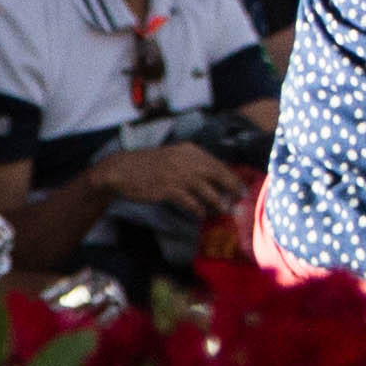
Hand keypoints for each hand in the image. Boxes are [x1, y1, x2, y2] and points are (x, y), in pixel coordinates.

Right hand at [94, 142, 250, 212]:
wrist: (122, 170)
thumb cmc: (149, 166)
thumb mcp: (174, 158)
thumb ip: (193, 165)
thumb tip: (215, 180)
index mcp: (190, 151)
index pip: (218, 164)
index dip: (231, 177)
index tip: (242, 187)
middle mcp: (188, 160)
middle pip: (218, 175)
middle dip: (232, 188)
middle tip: (241, 199)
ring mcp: (178, 175)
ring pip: (207, 191)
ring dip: (217, 203)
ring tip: (223, 210)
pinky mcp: (168, 190)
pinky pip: (191, 202)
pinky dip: (198, 209)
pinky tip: (201, 215)